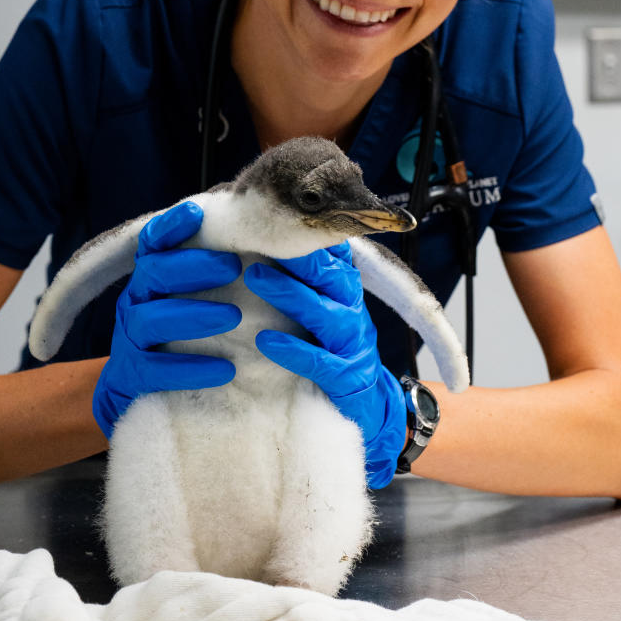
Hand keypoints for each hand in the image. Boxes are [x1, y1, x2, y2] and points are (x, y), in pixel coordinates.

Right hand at [93, 201, 240, 435]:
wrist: (139, 395)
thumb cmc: (180, 337)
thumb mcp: (191, 301)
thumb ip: (217, 275)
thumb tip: (268, 244)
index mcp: (150, 277)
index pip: (153, 243)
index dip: (171, 226)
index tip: (197, 212)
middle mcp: (135, 300)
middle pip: (153, 272)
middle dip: (193, 266)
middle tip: (234, 266)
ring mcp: (129, 338)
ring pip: (150, 319)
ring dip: (194, 315)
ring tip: (234, 317)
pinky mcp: (132, 374)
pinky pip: (155, 369)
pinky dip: (191, 368)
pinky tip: (225, 370)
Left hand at [243, 243, 406, 487]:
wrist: (366, 405)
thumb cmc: (331, 348)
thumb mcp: (321, 308)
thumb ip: (304, 279)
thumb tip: (263, 241)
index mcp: (345, 289)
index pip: (332, 254)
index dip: (309, 235)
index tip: (275, 216)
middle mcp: (353, 310)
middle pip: (331, 276)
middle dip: (297, 256)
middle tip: (260, 238)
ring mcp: (352, 344)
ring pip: (325, 313)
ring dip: (289, 293)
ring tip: (254, 276)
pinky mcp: (347, 378)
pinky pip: (320, 361)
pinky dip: (292, 349)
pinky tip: (265, 340)